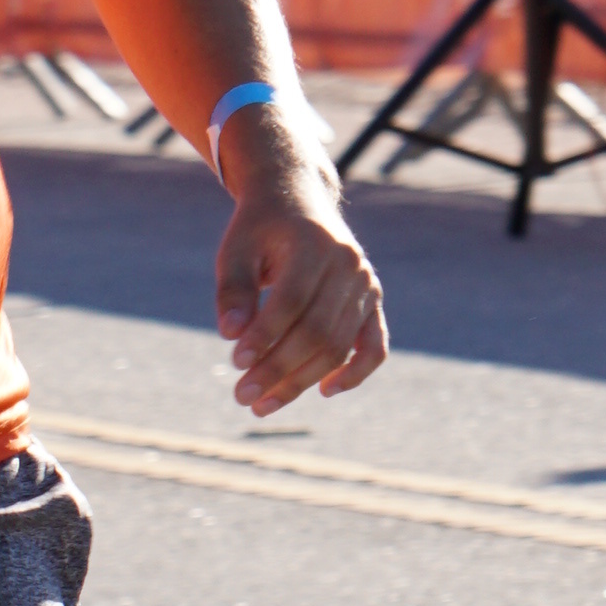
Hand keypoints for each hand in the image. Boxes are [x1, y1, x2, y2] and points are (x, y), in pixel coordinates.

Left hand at [215, 180, 386, 415]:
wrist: (297, 201)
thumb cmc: (260, 230)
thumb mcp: (235, 249)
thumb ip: (233, 290)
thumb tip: (231, 335)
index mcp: (314, 245)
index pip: (291, 302)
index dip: (264, 337)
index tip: (235, 362)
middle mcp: (349, 266)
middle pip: (317, 332)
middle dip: (278, 370)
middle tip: (242, 396)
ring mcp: (366, 285)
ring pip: (339, 346)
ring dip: (302, 381)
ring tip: (262, 404)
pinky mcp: (373, 302)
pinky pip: (374, 346)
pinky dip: (356, 373)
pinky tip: (325, 391)